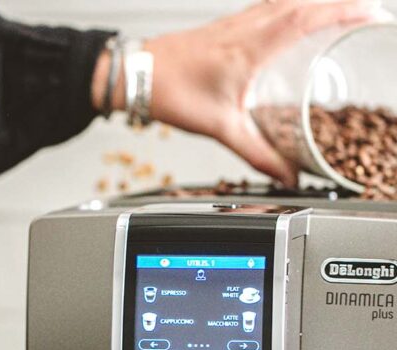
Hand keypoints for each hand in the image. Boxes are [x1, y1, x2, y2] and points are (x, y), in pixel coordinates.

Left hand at [93, 0, 379, 186]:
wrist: (136, 74)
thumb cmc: (171, 91)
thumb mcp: (220, 128)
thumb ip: (255, 153)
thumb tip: (283, 174)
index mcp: (250, 48)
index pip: (306, 17)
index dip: (343, 11)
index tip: (370, 14)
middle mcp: (245, 28)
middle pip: (301, 1)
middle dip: (338, 3)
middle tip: (363, 13)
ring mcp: (233, 24)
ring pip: (283, 0)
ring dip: (313, 2)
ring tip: (336, 13)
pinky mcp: (223, 27)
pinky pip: (264, 7)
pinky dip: (288, 8)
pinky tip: (289, 20)